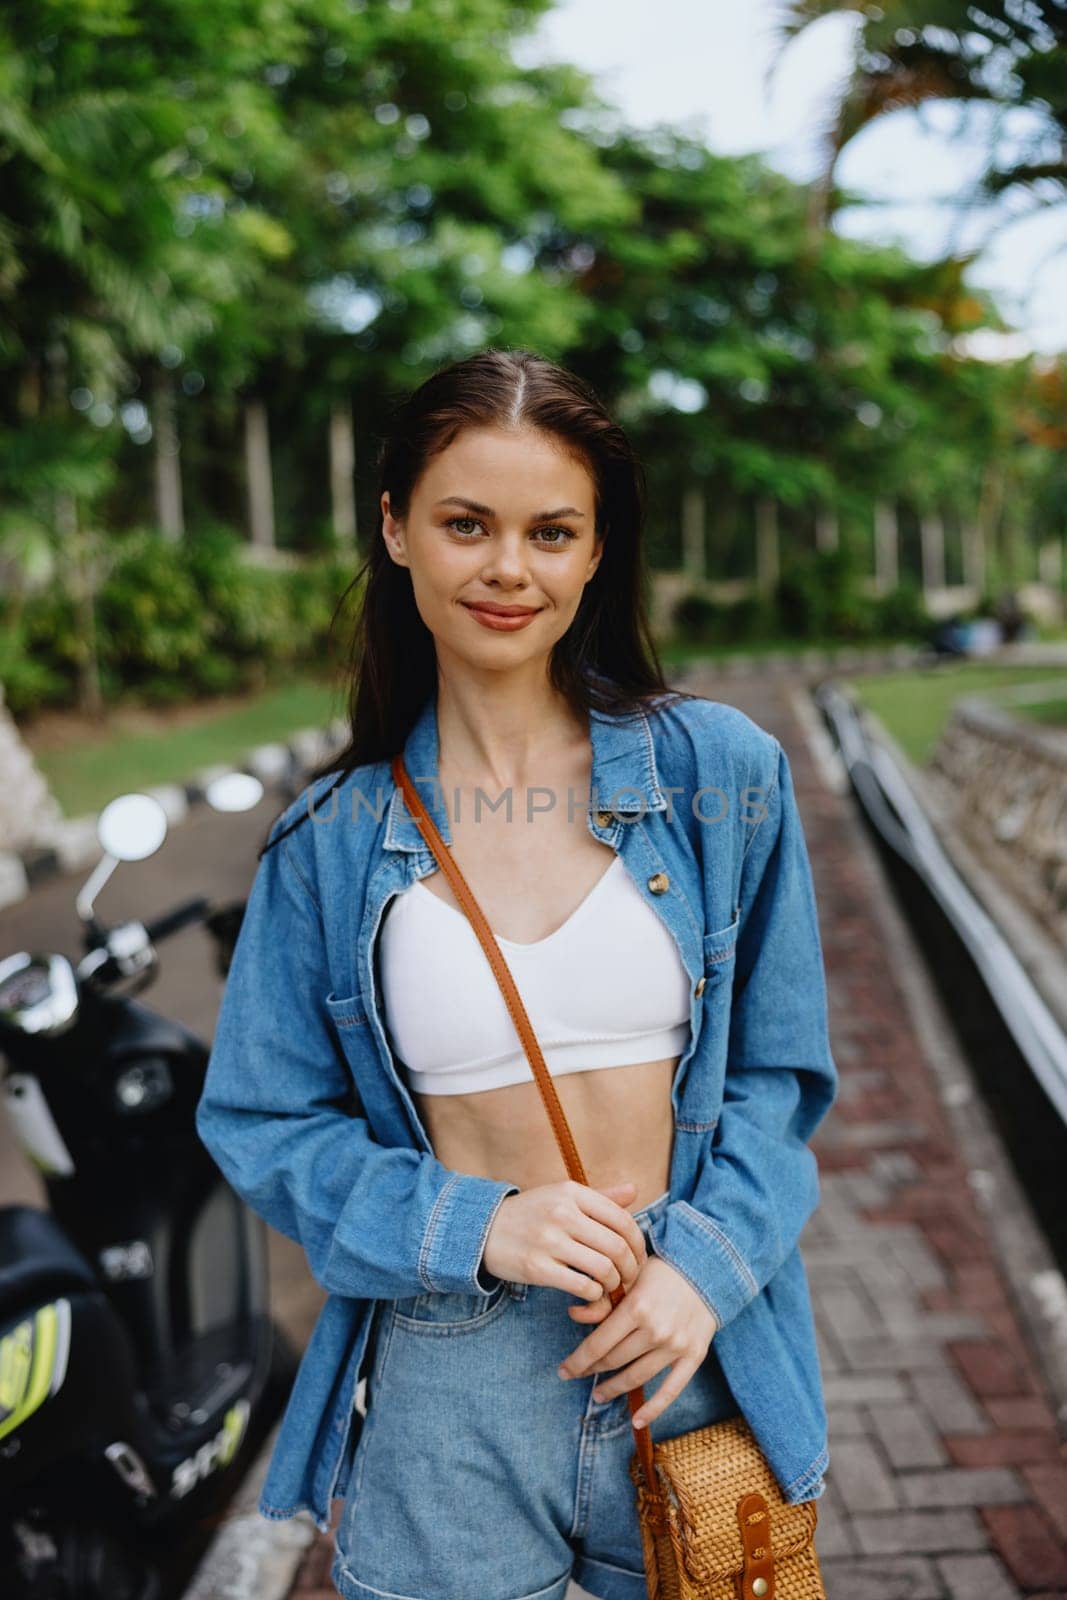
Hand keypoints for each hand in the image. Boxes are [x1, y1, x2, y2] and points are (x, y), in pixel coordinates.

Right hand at [481, 1179, 647, 1299]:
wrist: (484, 1230)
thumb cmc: (532, 1214)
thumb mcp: (562, 1197)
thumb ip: (600, 1197)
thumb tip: (634, 1190)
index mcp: (572, 1192)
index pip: (622, 1219)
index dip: (638, 1243)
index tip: (638, 1258)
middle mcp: (562, 1212)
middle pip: (617, 1246)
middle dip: (630, 1268)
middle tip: (629, 1279)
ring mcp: (548, 1240)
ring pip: (603, 1268)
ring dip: (614, 1284)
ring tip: (610, 1286)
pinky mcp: (536, 1267)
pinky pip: (582, 1286)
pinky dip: (594, 1294)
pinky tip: (590, 1292)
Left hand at [558, 1253, 719, 1430]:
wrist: (707, 1270)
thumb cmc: (662, 1271)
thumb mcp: (630, 1276)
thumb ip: (604, 1299)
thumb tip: (573, 1315)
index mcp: (636, 1307)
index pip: (598, 1344)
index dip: (578, 1361)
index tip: (564, 1370)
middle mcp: (655, 1330)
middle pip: (614, 1361)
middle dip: (591, 1371)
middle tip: (577, 1375)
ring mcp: (675, 1345)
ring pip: (636, 1377)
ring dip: (613, 1389)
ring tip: (598, 1393)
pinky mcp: (693, 1356)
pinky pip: (671, 1390)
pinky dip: (653, 1409)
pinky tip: (636, 1421)